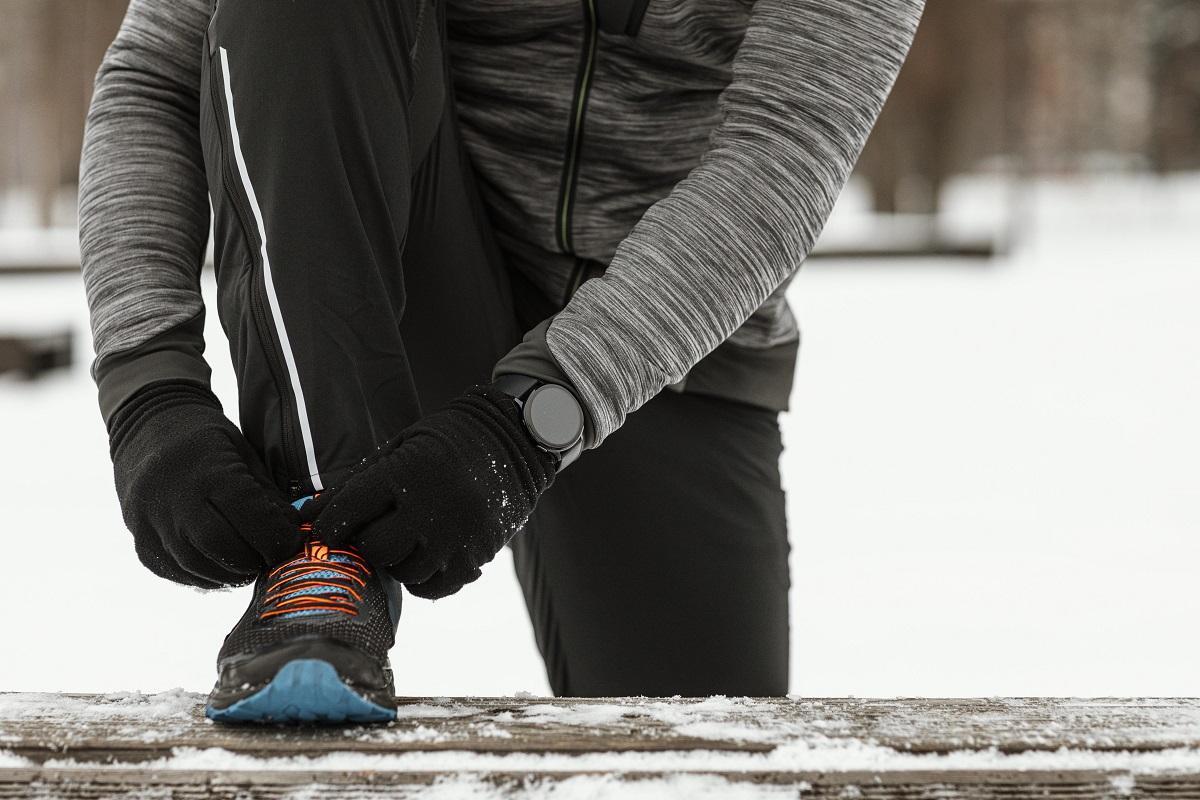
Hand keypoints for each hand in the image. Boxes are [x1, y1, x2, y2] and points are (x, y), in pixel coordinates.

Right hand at [109, 382, 300, 587]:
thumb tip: (293, 532)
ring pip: (197, 566)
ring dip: (231, 574)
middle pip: (222, 548)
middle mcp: (174, 499)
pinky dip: (205, 576)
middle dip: (253, 560)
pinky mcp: (140, 542)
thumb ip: (267, 495)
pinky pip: (176, 572)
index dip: (276, 537)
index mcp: (207, 471)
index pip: (249, 517)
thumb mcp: (244, 453)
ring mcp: (150, 523)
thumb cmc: (206, 440)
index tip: (291, 544)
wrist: (147, 428)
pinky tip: (221, 566)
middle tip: (269, 558)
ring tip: (248, 564)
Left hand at [314, 385, 556, 598]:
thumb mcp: (400, 447)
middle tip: (371, 531)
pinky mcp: (478, 554)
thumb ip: (358, 482)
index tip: (324, 531)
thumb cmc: (447, 440)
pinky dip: (423, 578)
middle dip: (366, 543)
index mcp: (407, 473)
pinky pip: (436, 586)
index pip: (349, 511)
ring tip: (403, 540)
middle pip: (375, 548)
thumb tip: (311, 513)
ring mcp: (458, 534)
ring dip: (395, 560)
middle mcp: (432, 507)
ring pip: (404, 571)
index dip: (329, 525)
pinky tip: (423, 557)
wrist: (514, 441)